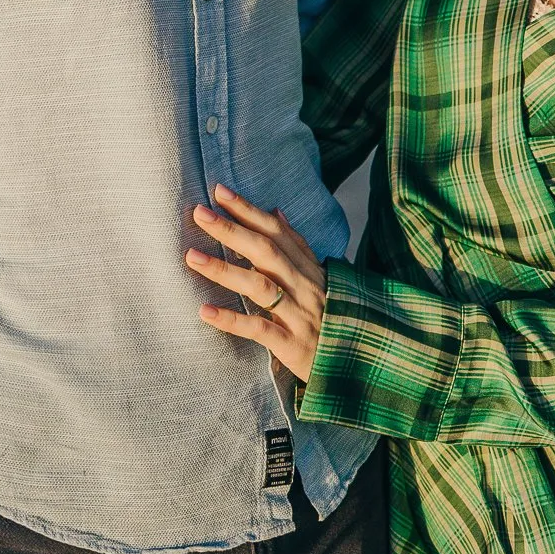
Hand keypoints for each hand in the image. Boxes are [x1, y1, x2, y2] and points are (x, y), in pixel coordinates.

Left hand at [187, 184, 325, 381]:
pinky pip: (260, 330)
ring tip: (192, 257)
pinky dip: (233, 320)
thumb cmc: (332, 318)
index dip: (248, 211)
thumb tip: (275, 211)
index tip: (220, 191)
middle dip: (232, 230)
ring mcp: (299, 315)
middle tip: (200, 212)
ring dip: (225, 270)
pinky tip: (205, 312)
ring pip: (260, 286)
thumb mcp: (318, 278)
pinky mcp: (293, 345)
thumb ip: (296, 247)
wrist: (362, 361)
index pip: (276, 233)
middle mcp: (304, 287)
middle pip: (266, 252)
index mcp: (309, 270)